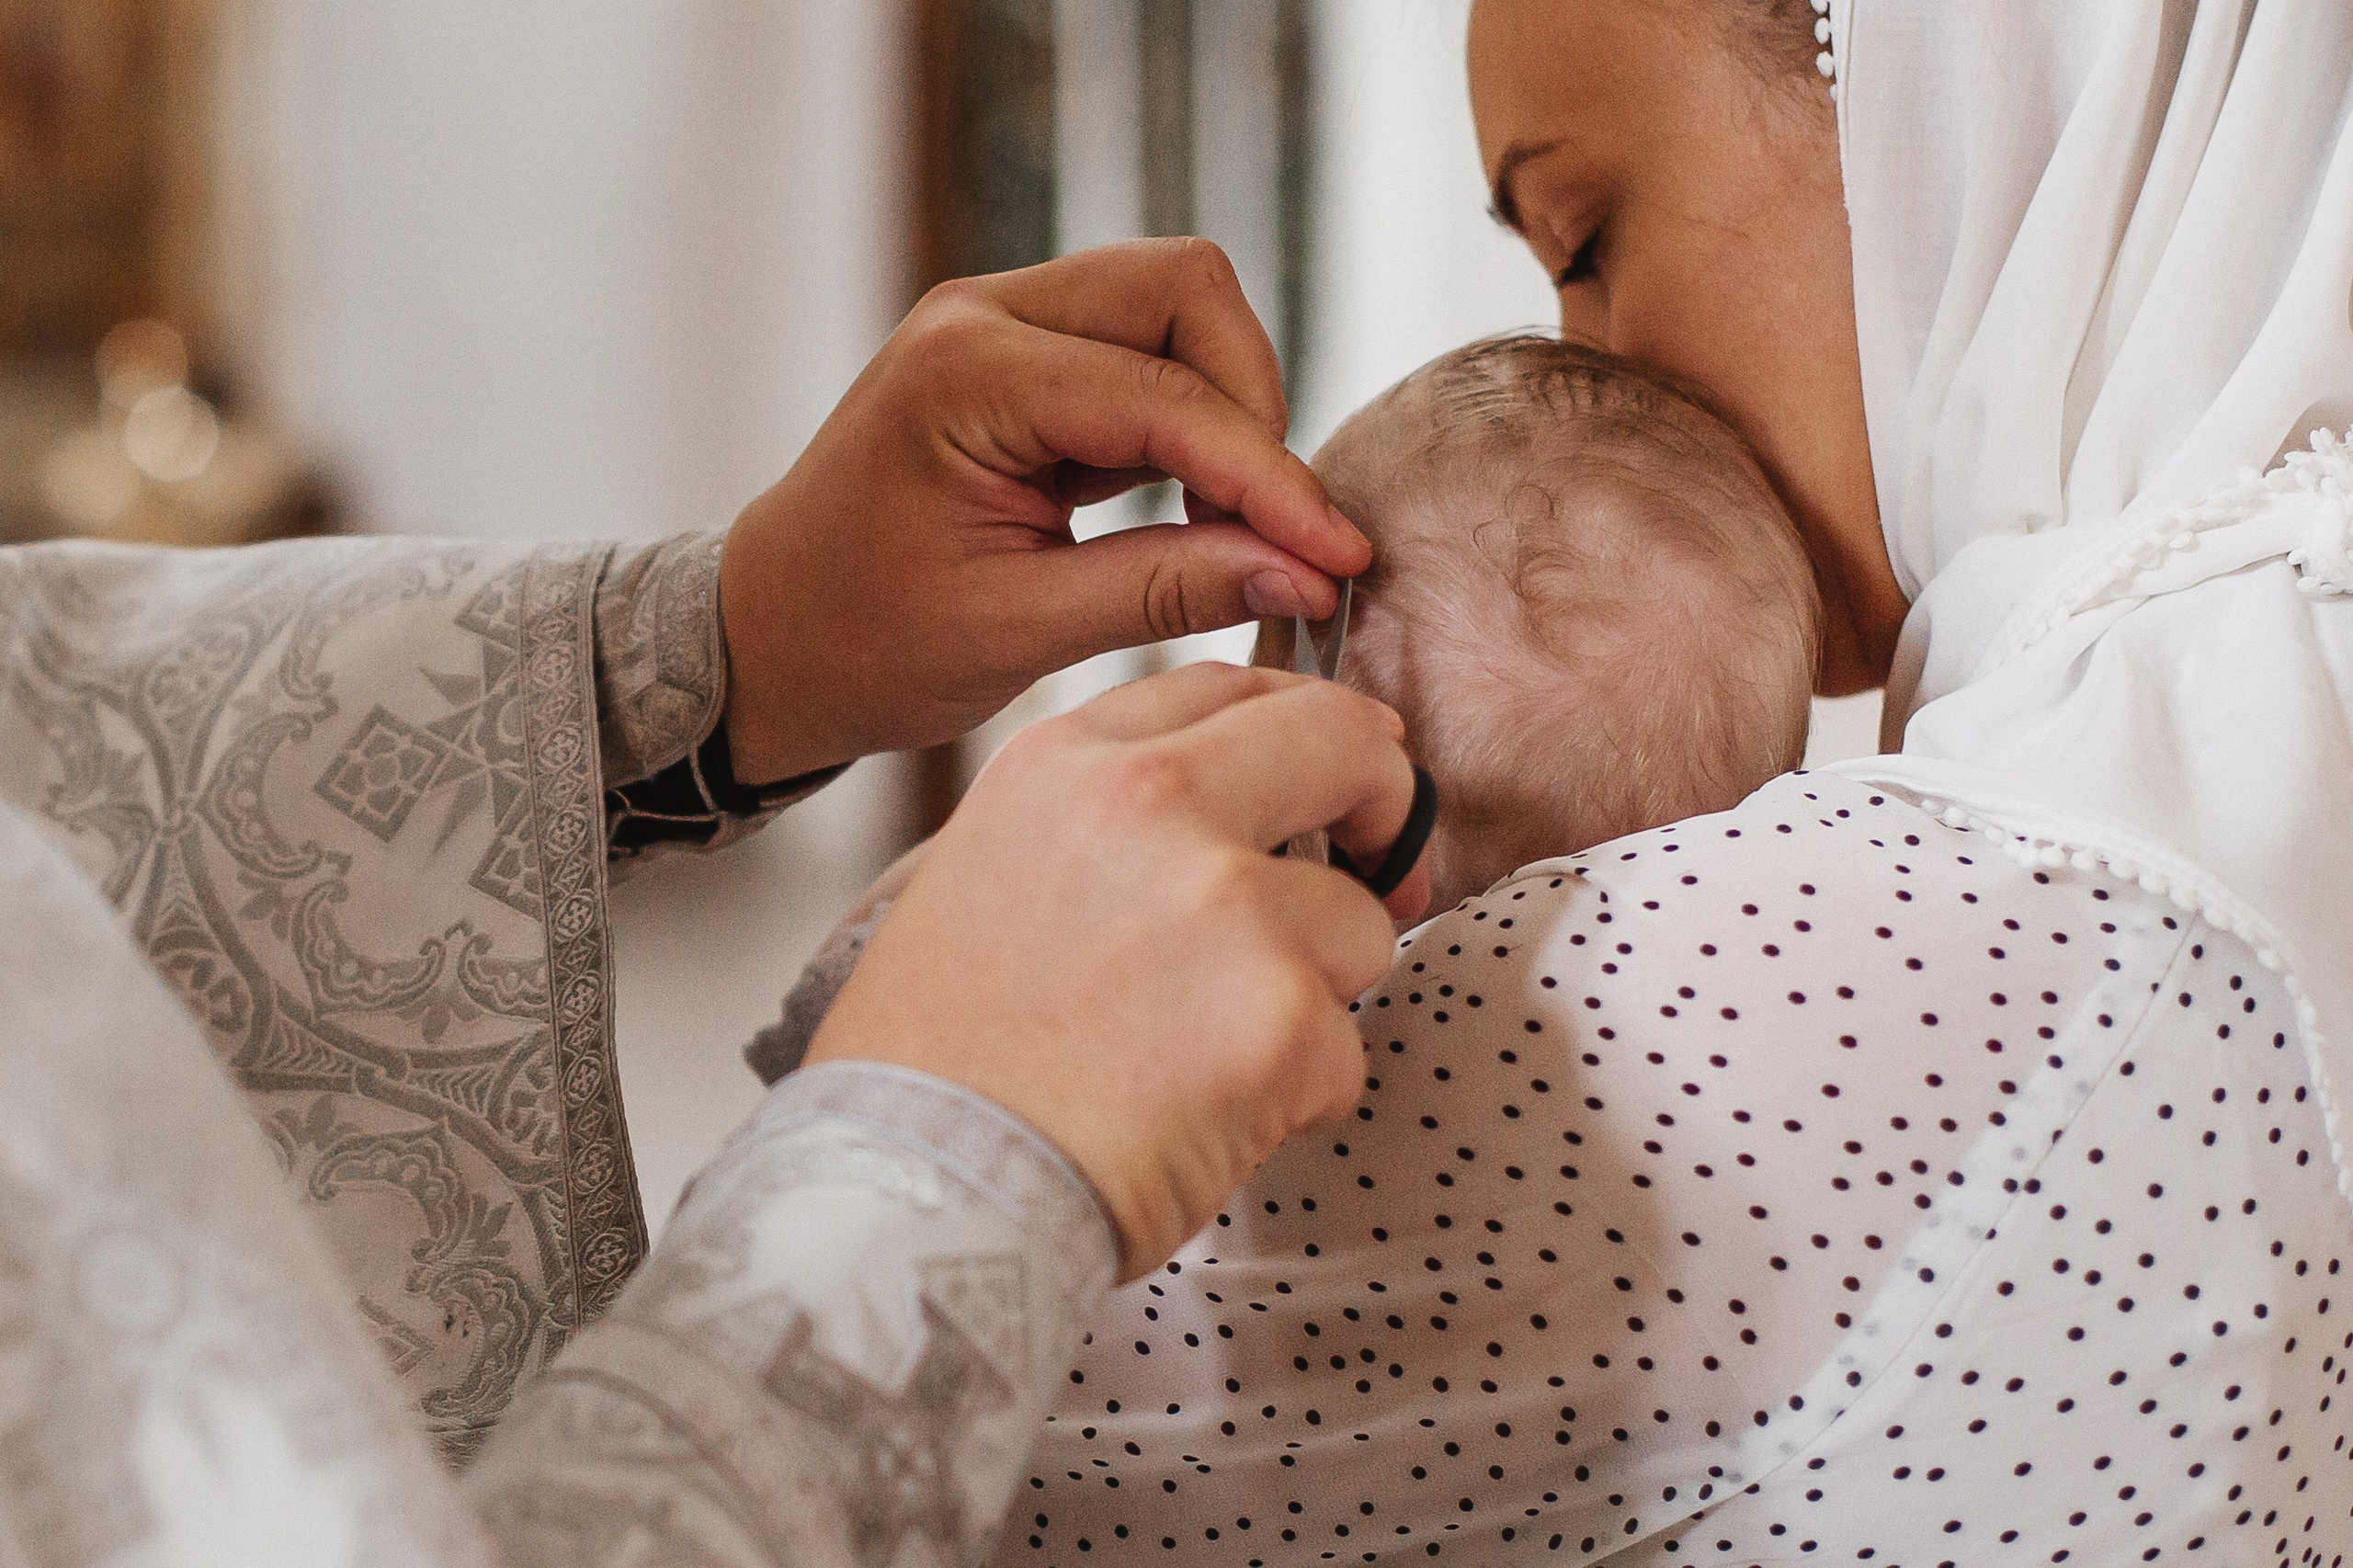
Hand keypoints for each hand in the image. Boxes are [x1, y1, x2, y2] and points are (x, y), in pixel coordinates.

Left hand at [717, 239, 1370, 783]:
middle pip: (1186, 287)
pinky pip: (1143, 352)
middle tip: (1268, 526)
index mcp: (966, 375)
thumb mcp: (1018, 633)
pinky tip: (1190, 509)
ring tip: (1228, 526)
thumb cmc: (862, 644)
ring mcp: (999, 326)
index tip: (1338, 555)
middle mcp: (982, 315)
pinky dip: (1188, 421)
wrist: (764, 641)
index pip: (1166, 396)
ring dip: (1224, 407)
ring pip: (1174, 306)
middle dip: (1252, 402)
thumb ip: (1168, 591)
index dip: (1268, 477)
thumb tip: (1310, 573)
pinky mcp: (1021, 359)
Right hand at [806, 663, 1429, 1278]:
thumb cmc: (937, 1063)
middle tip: (1382, 874)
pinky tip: (1204, 1123)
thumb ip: (1099, 824)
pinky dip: (1298, 1098)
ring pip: (1359, 925)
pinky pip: (1346, 1051)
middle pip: (1341, 743)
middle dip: (1382, 805)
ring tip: (1206, 1060)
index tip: (1335, 766)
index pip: (1223, 688)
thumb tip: (1224, 815)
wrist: (914, 1194)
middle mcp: (1152, 806)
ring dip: (1315, 995)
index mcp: (1066, 765)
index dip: (1297, 726)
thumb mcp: (983, 876)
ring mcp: (1228, 906)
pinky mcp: (1283, 1018)